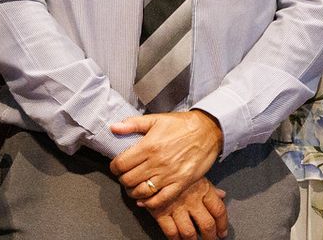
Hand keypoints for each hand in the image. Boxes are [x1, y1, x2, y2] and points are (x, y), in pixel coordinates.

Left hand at [110, 110, 224, 208]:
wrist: (208, 131)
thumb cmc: (182, 125)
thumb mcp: (156, 119)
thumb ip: (132, 124)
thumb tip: (113, 127)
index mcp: (148, 146)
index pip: (121, 164)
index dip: (114, 167)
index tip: (116, 166)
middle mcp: (157, 163)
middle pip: (128, 180)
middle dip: (123, 179)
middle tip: (125, 176)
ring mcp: (169, 175)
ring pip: (142, 192)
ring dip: (133, 192)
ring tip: (134, 187)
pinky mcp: (181, 183)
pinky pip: (161, 199)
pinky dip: (150, 203)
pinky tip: (145, 200)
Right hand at [144, 177, 228, 239]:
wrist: (151, 166)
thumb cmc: (176, 170)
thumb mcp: (196, 174)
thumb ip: (210, 187)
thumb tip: (223, 195)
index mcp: (203, 189)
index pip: (219, 210)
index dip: (222, 225)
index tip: (222, 233)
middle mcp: (192, 199)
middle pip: (207, 225)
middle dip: (210, 237)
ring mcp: (176, 207)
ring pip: (189, 232)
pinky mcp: (160, 212)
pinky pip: (171, 232)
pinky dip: (176, 239)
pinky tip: (178, 239)